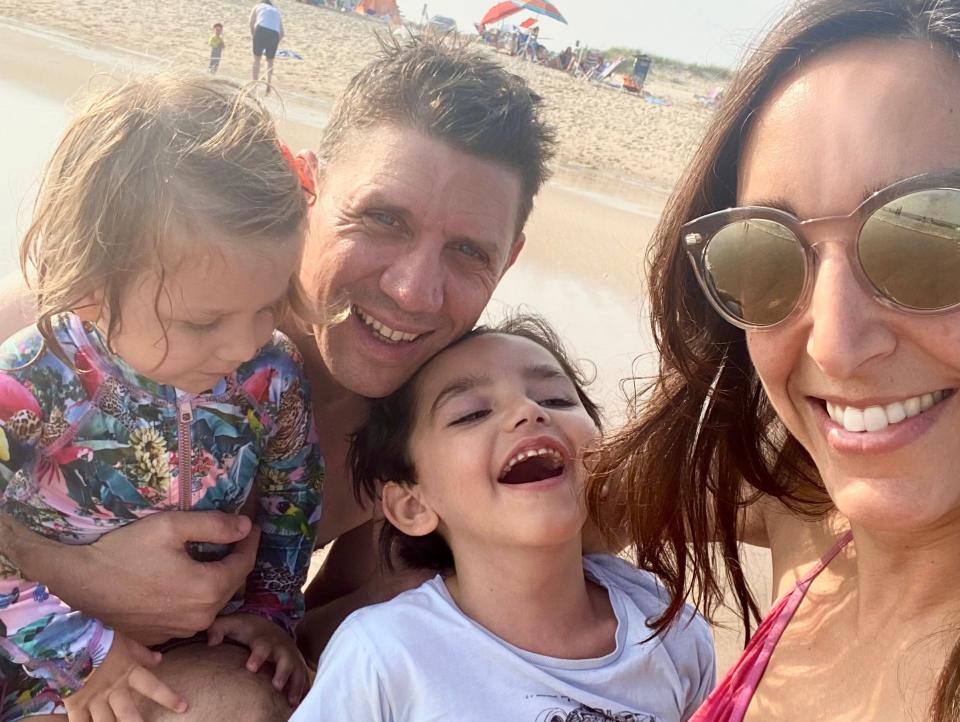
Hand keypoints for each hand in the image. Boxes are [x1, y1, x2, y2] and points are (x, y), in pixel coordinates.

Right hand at [20, 512, 259, 643]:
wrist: (81, 581)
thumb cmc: (126, 551)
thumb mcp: (172, 527)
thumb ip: (214, 526)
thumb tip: (245, 526)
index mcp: (208, 589)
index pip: (244, 564)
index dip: (250, 542)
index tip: (252, 526)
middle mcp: (200, 617)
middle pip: (231, 585)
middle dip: (237, 560)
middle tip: (236, 539)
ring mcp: (180, 631)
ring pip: (213, 602)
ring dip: (218, 580)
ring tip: (214, 557)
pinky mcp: (162, 637)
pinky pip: (191, 614)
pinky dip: (196, 596)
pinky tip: (187, 579)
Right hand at [63, 633, 186, 721]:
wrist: (68, 642)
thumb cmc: (100, 640)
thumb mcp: (125, 643)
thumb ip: (142, 654)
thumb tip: (160, 659)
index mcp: (128, 673)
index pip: (153, 687)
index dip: (168, 697)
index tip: (183, 707)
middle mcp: (114, 690)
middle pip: (129, 714)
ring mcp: (94, 700)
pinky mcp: (76, 705)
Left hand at [207, 613, 307, 705]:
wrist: (270, 627)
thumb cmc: (247, 630)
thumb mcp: (232, 624)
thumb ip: (218, 629)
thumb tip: (211, 642)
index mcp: (263, 639)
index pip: (262, 646)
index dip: (258, 656)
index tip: (250, 667)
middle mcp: (280, 648)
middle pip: (285, 659)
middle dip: (283, 672)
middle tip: (276, 686)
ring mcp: (290, 656)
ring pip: (298, 670)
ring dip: (296, 684)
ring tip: (291, 701)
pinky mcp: (296, 664)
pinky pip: (304, 677)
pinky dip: (304, 689)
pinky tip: (300, 701)